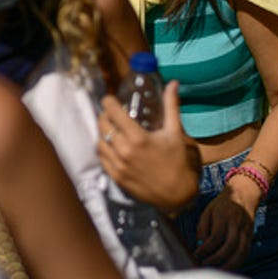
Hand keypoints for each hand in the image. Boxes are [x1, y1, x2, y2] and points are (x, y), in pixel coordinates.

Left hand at [97, 80, 199, 208]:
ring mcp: (118, 165)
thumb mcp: (175, 133)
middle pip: (103, 125)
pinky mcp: (115, 177)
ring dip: (102, 131)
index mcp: (138, 138)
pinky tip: (109, 144)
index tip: (110, 98)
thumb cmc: (178, 162)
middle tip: (111, 113)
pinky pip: (101, 158)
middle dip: (105, 115)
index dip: (109, 102)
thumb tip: (173, 84)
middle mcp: (124, 151)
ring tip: (109, 127)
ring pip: (99, 141)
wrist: (178, 195)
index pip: (113, 112)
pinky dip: (103, 148)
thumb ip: (171, 107)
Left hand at [194, 177, 258, 268]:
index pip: (215, 236)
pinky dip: (238, 262)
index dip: (206, 248)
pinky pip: (246, 252)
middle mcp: (237, 223)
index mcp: (223, 215)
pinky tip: (228, 266)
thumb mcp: (208, 210)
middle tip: (205, 264)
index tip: (197, 254)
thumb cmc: (221, 204)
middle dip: (217, 258)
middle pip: (230, 246)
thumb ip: (203, 227)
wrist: (244, 195)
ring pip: (241, 252)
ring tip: (216, 269)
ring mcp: (246, 230)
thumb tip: (200, 245)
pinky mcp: (251, 236)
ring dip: (229, 264)